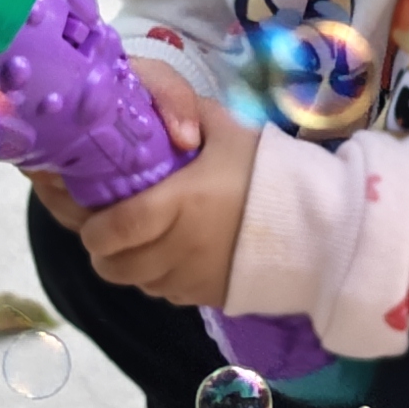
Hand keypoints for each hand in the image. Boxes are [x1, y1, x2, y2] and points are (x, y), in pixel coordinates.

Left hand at [74, 57, 261, 306]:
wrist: (317, 223)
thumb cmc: (268, 173)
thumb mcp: (229, 131)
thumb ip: (189, 112)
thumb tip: (157, 110)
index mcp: (179, 203)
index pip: (115, 229)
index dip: (93, 231)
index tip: (91, 222)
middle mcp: (180, 247)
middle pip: (116, 266)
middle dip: (104, 252)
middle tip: (107, 234)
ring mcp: (192, 277)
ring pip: (138, 283)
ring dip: (131, 266)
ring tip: (138, 244)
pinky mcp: (208, 296)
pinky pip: (166, 294)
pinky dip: (158, 279)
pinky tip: (169, 257)